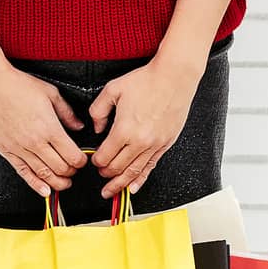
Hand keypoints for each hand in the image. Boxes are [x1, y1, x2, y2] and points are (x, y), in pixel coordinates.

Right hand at [0, 64, 89, 196]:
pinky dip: (35, 184)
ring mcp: (19, 148)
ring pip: (43, 174)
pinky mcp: (6, 150)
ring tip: (64, 182)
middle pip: (60, 168)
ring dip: (57, 182)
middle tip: (74, 169)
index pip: (72, 155)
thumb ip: (67, 113)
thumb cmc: (18, 85)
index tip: (83, 159)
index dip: (81, 161)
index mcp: (49, 127)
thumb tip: (78, 125)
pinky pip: (23, 173)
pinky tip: (44, 190)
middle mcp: (34, 141)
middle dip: (71, 172)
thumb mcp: (51, 93)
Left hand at [86, 61, 201, 199]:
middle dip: (106, 174)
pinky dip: (140, 179)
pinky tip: (134, 187)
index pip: (105, 156)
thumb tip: (96, 127)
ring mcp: (154, 144)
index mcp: (124, 129)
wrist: (173, 77)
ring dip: (121, 184)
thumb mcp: (113, 90)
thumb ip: (98, 110)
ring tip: (112, 191)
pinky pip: (150, 167)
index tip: (94, 160)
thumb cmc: (146, 80)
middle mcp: (139, 141)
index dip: (96, 161)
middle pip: (118, 168)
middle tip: (101, 175)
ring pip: (134, 172)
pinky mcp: (165, 144)